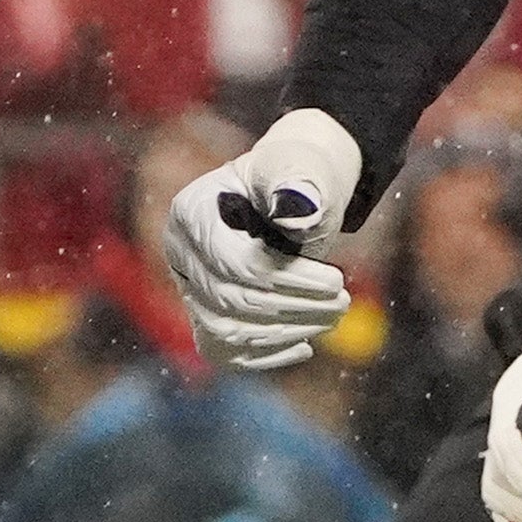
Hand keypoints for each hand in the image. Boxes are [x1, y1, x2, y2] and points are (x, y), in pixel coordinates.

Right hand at [162, 108, 361, 370]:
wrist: (295, 187)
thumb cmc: (300, 173)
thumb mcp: (303, 166)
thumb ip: (297, 180)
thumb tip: (297, 204)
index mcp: (191, 211)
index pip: (234, 264)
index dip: (289, 279)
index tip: (337, 281)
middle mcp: (178, 252)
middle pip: (229, 300)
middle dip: (293, 308)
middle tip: (342, 304)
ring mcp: (187, 286)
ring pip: (225, 331)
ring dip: (284, 333)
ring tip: (330, 319)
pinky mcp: (203, 313)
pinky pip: (224, 351)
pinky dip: (265, 355)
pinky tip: (304, 346)